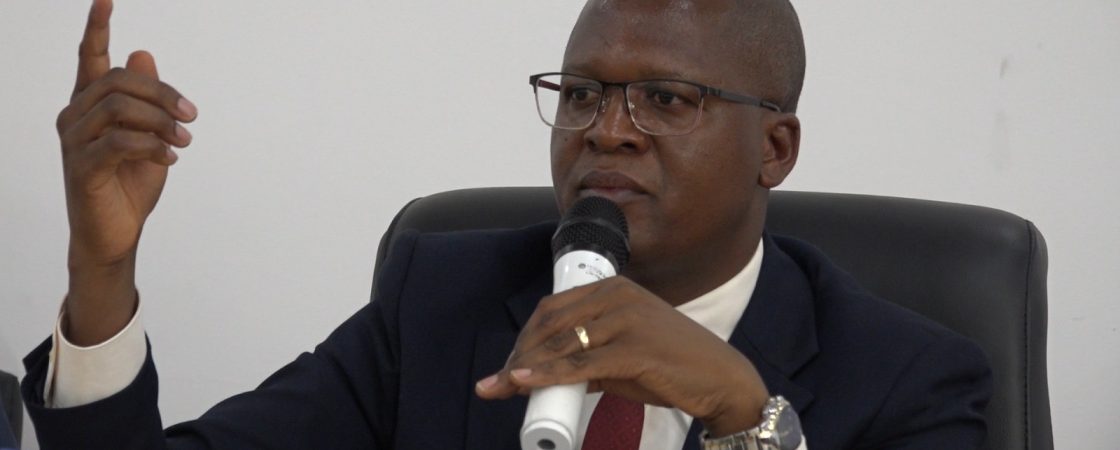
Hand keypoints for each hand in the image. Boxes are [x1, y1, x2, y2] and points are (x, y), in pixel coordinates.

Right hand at [59, 0, 197, 344]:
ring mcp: (73, 142)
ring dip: (161, 120)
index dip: (96, 27)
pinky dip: (153, 145)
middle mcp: (74, 116)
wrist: (116, 235)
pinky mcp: (82, 167)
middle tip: (192, 116)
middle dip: (163, 93)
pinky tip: (172, 157)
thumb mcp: (149, 137)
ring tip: (184, 140)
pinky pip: (120, 142)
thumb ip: (147, 100)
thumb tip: (142, 53)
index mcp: (89, 105)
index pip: (90, 58)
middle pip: (119, 81)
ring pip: (119, 107)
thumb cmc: (130, 186)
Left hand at [475, 277, 769, 436]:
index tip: (510, 363)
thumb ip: (590, 356)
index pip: (554, 308)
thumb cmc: (674, 366)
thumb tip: (548, 375)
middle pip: (551, 324)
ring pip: (561, 345)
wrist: (721, 379)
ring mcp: (627, 321)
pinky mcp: (634, 350)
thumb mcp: (626, 351)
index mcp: (615, 289)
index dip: (526, 337)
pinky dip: (546, 376)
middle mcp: (618, 297)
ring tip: (501, 388)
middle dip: (520, 354)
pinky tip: (523, 382)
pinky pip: (580, 365)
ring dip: (525, 368)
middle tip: (498, 382)